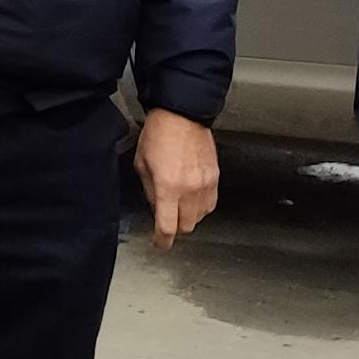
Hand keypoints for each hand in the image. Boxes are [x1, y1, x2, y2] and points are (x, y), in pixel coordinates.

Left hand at [133, 108, 219, 247]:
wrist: (182, 115)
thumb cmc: (159, 134)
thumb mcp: (142, 164)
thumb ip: (150, 191)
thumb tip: (156, 208)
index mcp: (168, 187)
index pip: (167, 226)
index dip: (162, 240)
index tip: (160, 243)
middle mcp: (189, 189)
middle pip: (186, 226)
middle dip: (174, 227)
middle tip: (166, 219)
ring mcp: (205, 184)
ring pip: (200, 217)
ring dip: (189, 217)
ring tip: (178, 205)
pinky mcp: (215, 177)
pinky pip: (211, 204)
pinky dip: (201, 207)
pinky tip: (192, 199)